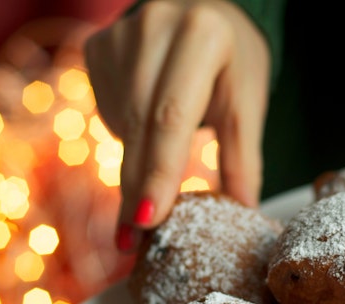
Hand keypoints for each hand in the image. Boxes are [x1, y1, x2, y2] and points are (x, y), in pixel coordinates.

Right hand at [84, 0, 270, 249]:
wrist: (201, 9)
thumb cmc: (232, 59)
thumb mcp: (247, 99)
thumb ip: (242, 155)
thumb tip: (241, 211)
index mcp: (202, 35)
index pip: (173, 116)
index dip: (159, 172)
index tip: (147, 221)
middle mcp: (154, 26)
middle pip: (139, 123)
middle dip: (137, 186)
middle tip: (131, 240)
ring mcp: (119, 34)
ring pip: (120, 122)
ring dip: (136, 161)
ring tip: (158, 169)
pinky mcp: (97, 46)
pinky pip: (108, 109)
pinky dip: (127, 131)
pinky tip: (148, 121)